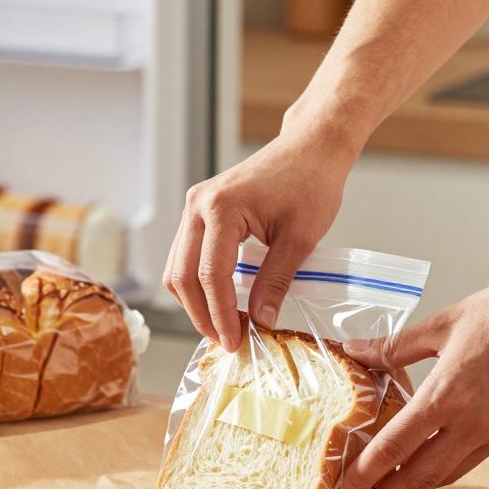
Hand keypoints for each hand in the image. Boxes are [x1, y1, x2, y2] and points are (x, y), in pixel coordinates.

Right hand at [163, 131, 354, 350]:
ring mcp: (195, 207)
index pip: (210, 275)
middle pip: (181, 275)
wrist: (311, 147)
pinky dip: (198, 283)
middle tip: (226, 341)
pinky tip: (220, 301)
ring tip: (224, 326)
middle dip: (201, 314)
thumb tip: (261, 322)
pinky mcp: (201, 211)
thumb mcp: (300, 238)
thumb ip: (276, 281)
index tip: (235, 341)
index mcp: (221, 208)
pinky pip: (187, 255)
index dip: (220, 314)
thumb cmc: (310, 182)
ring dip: (196, 302)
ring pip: (177, 267)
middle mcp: (198, 205)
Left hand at [333, 274, 488, 488]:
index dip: (363, 476)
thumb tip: (354, 351)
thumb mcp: (442, 323)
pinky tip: (422, 468)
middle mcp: (472, 423)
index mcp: (447, 394)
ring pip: (445, 476)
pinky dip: (441, 472)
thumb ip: (394, 347)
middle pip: (418, 477)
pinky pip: (469, 462)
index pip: (393, 447)